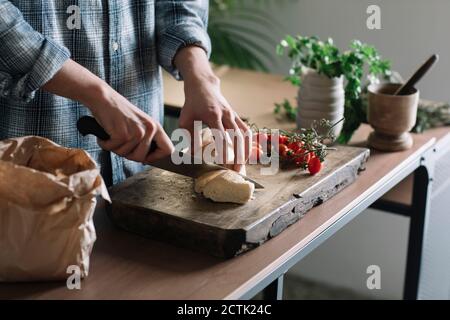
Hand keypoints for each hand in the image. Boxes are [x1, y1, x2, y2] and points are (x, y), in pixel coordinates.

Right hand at [43, 59, 173, 163]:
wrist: (104, 98)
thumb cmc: (119, 113)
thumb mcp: (140, 125)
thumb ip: (147, 140)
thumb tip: (148, 160)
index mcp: (156, 127)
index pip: (168, 150)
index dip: (156, 157)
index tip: (145, 157)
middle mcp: (149, 129)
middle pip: (142, 158)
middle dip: (128, 154)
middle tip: (121, 142)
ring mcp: (137, 132)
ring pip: (126, 155)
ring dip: (115, 148)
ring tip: (114, 133)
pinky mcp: (122, 134)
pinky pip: (113, 149)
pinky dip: (106, 144)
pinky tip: (106, 133)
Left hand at [175, 47, 250, 171]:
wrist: (204, 86)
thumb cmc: (192, 104)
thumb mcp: (185, 119)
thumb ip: (189, 137)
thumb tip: (193, 155)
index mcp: (213, 115)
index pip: (221, 136)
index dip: (224, 150)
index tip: (223, 163)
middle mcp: (226, 115)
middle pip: (237, 138)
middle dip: (238, 155)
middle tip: (236, 171)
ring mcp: (234, 115)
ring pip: (245, 135)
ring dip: (246, 151)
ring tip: (243, 166)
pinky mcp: (237, 117)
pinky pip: (247, 131)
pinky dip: (248, 144)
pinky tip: (246, 155)